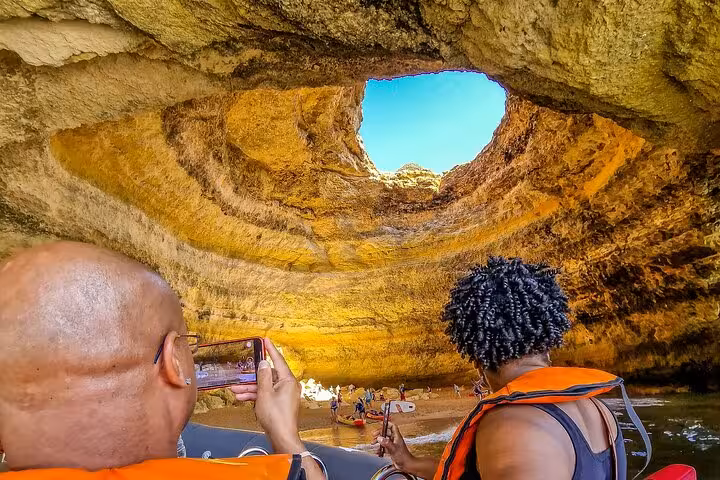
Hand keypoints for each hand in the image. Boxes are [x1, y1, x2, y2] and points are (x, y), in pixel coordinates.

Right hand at [230, 338, 301, 452]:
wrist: (281, 437)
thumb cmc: (276, 417)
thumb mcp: (264, 393)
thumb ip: (263, 376)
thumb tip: (263, 363)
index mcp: (288, 380)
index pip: (278, 360)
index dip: (271, 349)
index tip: (266, 340)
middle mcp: (289, 386)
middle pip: (269, 375)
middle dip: (252, 377)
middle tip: (241, 374)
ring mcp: (285, 395)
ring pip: (266, 386)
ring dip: (251, 388)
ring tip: (236, 389)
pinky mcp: (281, 403)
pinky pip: (267, 394)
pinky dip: (256, 395)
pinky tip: (243, 397)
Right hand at [373, 422, 439, 478]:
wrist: (406, 465)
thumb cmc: (403, 457)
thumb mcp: (393, 448)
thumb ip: (386, 443)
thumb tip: (379, 438)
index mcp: (397, 436)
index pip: (392, 426)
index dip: (387, 424)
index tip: (380, 424)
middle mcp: (395, 439)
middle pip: (386, 433)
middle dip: (379, 433)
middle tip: (374, 435)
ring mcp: (393, 445)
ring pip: (384, 440)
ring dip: (378, 441)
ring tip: (373, 443)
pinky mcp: (391, 450)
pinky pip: (384, 447)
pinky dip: (380, 448)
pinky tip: (378, 451)